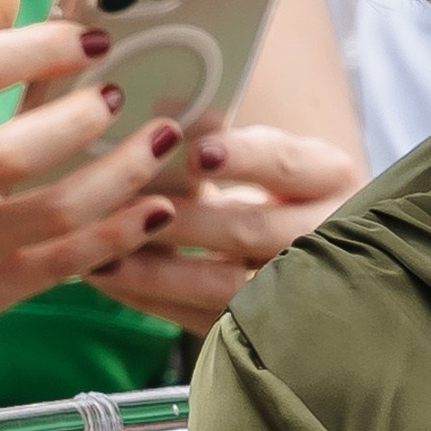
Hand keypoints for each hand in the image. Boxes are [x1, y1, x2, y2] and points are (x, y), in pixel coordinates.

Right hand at [0, 0, 187, 374]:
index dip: (41, 47)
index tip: (89, 37)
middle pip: (18, 149)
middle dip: (83, 116)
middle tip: (121, 93)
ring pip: (54, 212)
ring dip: (120, 176)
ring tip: (160, 143)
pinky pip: (62, 266)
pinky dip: (116, 237)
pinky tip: (155, 211)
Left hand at [89, 124, 359, 330]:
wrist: (310, 254)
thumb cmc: (271, 189)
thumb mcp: (261, 155)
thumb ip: (217, 138)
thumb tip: (160, 103)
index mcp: (329, 175)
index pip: (284, 162)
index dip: (241, 157)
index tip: (194, 153)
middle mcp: (326, 233)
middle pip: (251, 229)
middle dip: (182, 221)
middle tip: (120, 208)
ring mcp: (302, 288)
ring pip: (228, 287)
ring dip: (159, 271)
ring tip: (101, 254)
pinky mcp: (269, 327)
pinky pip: (206, 321)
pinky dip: (154, 300)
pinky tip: (111, 281)